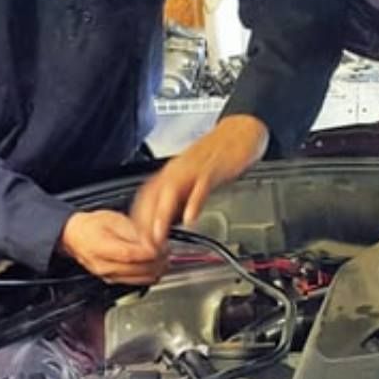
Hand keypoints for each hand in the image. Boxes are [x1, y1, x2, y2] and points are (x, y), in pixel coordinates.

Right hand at [58, 210, 167, 284]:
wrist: (76, 237)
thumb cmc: (91, 226)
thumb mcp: (113, 219)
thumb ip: (133, 231)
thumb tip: (151, 240)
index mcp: (101, 248)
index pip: (130, 254)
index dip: (149, 251)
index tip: (162, 246)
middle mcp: (104, 267)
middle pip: (137, 270)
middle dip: (156, 261)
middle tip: (166, 250)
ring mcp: (108, 276)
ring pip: (140, 280)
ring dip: (155, 270)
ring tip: (163, 257)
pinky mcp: (113, 281)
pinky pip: (136, 282)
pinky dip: (148, 275)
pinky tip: (154, 265)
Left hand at [131, 114, 269, 248]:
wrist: (239, 132)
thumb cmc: (217, 156)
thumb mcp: (193, 179)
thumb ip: (181, 199)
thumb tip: (171, 223)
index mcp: (170, 173)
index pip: (145, 198)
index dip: (139, 220)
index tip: (138, 240)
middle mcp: (176, 170)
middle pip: (152, 197)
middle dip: (145, 223)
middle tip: (145, 245)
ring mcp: (193, 168)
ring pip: (170, 192)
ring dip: (161, 216)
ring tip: (158, 237)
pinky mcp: (212, 168)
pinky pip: (200, 187)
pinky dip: (193, 203)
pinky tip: (190, 218)